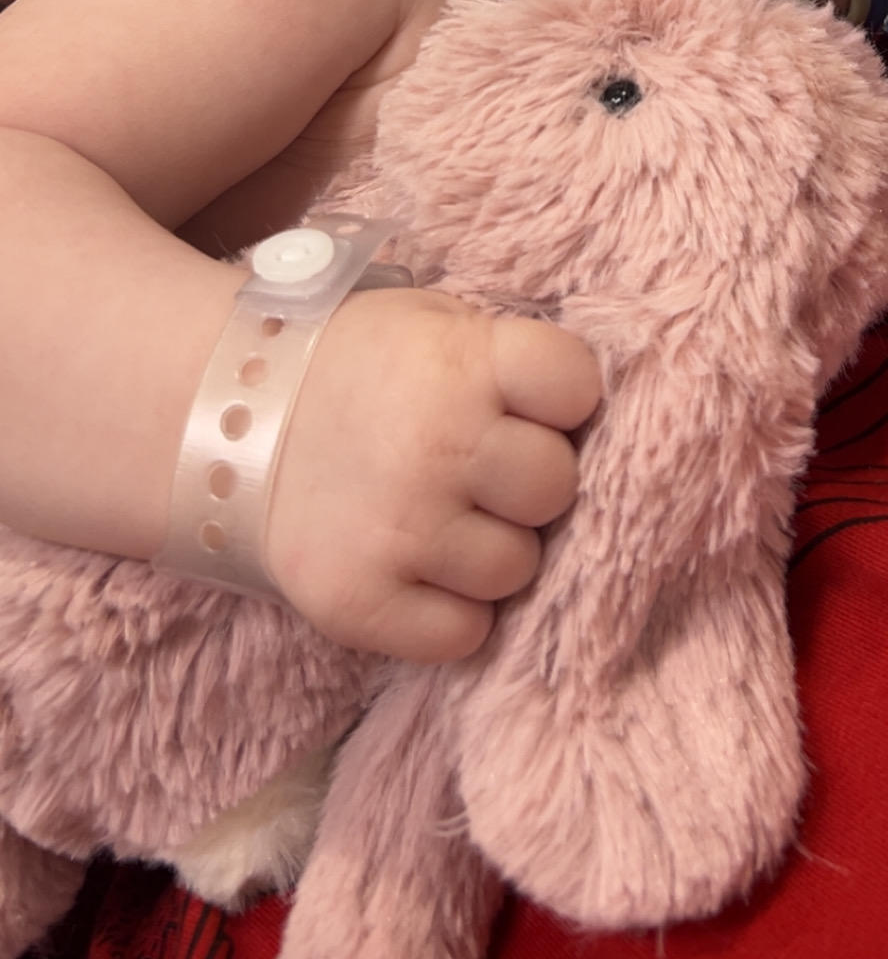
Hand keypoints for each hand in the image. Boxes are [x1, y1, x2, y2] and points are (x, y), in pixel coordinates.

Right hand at [264, 287, 599, 661]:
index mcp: (461, 362)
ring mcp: (400, 530)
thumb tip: (593, 418)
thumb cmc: (358, 367)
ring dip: (492, 551)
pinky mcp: (361, 605)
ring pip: (517, 569)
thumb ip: (508, 362)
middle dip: (528, 483)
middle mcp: (438, 445)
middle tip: (484, 471)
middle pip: (556, 487)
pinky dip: (452, 612)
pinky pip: (465, 635)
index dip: (564, 399)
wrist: (223, 421)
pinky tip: (419, 569)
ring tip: (444, 518)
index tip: (533, 404)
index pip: (576, 385)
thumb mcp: (432, 324)